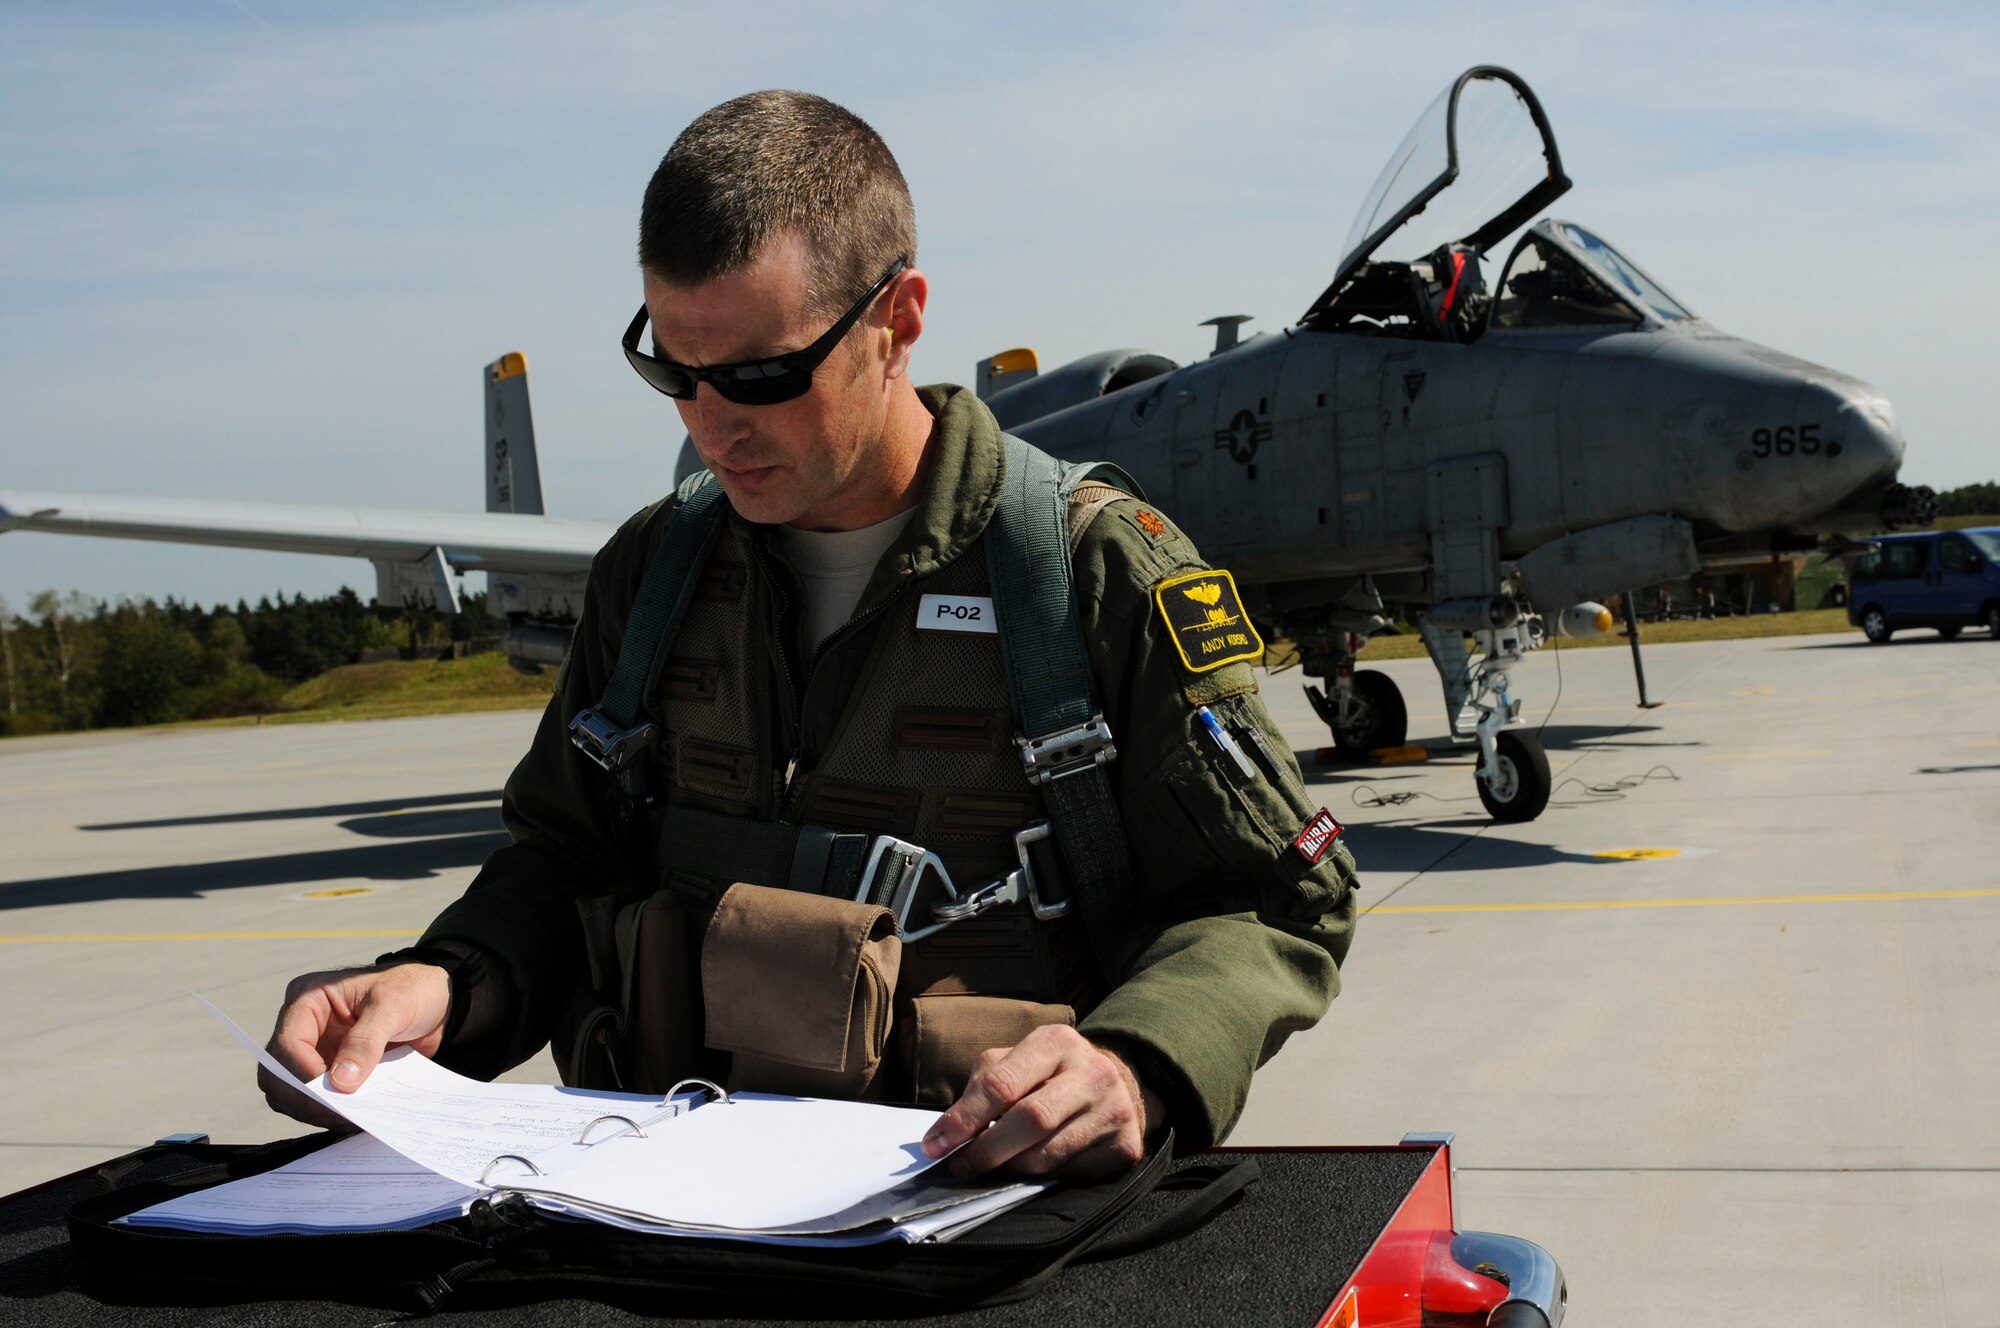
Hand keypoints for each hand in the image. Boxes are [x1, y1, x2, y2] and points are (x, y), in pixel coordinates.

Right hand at [259, 963, 450, 1126]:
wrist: (437, 1003)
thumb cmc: (412, 990)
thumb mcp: (394, 1005)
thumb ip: (367, 1040)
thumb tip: (341, 1082)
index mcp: (310, 999)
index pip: (289, 1043)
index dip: (304, 1074)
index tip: (334, 1095)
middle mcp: (305, 1027)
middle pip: (279, 1073)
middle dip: (304, 1098)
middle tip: (340, 1115)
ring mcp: (316, 1051)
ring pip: (291, 1092)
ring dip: (315, 1110)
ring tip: (351, 1119)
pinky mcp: (331, 1071)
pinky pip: (317, 1099)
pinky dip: (330, 1111)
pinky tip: (355, 1117)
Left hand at [921, 1024, 1163, 1179]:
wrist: (1120, 1084)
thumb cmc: (1053, 1075)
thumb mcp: (1019, 1062)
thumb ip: (984, 1087)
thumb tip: (945, 1134)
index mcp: (1056, 1042)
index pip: (1002, 1083)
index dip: (963, 1118)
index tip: (936, 1144)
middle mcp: (1092, 1071)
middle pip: (1030, 1119)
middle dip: (986, 1149)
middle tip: (960, 1166)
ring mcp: (1113, 1109)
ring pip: (1048, 1154)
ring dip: (1010, 1168)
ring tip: (991, 1168)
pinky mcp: (1125, 1146)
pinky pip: (1070, 1173)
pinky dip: (1042, 1177)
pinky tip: (1032, 1168)